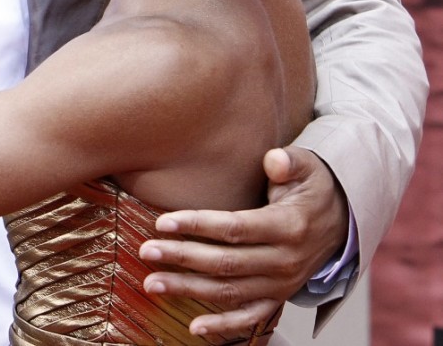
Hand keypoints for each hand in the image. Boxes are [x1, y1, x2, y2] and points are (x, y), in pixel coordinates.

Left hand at [139, 146, 348, 342]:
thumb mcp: (307, 166)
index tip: (164, 222)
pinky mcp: (278, 297)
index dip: (198, 225)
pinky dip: (223, 325)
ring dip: (189, 289)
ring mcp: (281, 284)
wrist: (340, 221)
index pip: (235, 228)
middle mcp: (284, 261)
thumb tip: (272, 160)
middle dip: (182, 257)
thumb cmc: (312, 187)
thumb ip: (288, 162)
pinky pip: (250, 317)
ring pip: (229, 291)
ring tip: (152, 282)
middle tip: (147, 251)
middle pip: (226, 262)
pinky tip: (194, 327)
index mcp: (287, 226)